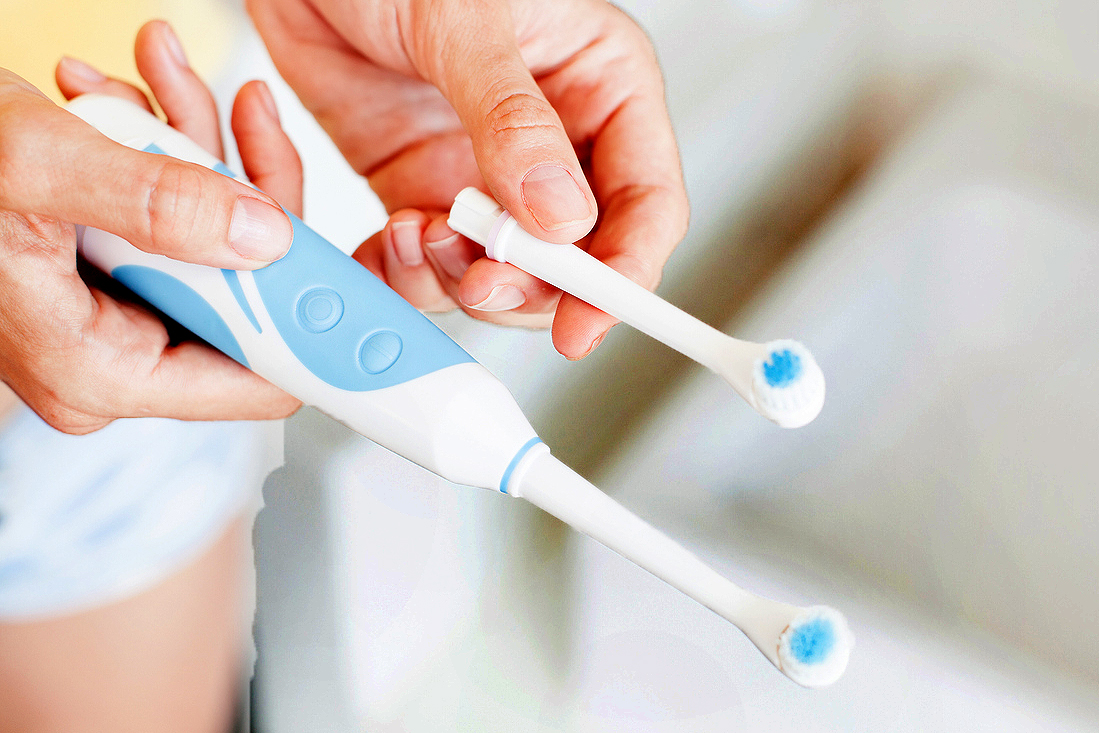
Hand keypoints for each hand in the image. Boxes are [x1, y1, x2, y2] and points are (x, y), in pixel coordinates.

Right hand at [0, 21, 302, 432]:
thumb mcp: (38, 169)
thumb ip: (154, 201)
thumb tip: (264, 237)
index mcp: (103, 372)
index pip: (263, 380)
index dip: (320, 331)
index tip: (367, 289)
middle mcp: (116, 362)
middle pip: (251, 295)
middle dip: (251, 195)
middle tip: (238, 114)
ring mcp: (117, 324)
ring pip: (219, 246)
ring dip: (202, 156)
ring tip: (162, 80)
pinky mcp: (114, 283)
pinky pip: (179, 228)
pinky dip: (169, 161)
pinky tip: (134, 103)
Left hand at [248, 0, 688, 357]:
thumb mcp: (466, 19)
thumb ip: (514, 119)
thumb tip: (559, 216)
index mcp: (601, 87)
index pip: (645, 203)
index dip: (622, 274)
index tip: (585, 323)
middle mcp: (553, 141)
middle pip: (576, 259)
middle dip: (530, 288)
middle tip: (482, 282)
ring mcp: (487, 173)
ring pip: (503, 274)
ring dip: (461, 280)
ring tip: (419, 235)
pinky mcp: (423, 186)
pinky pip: (432, 263)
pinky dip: (409, 273)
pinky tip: (389, 240)